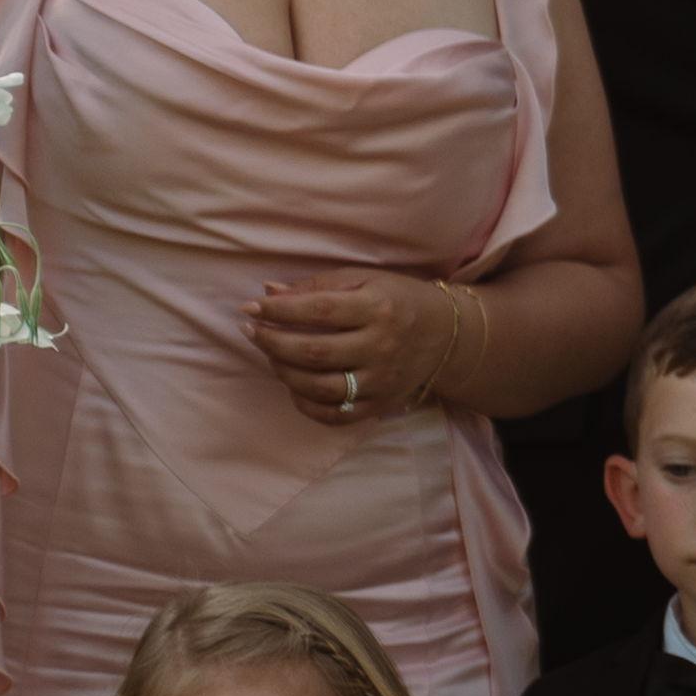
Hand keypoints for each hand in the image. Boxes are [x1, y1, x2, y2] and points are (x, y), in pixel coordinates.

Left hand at [244, 269, 470, 425]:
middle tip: (252, 332)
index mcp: (378, 308)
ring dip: (284, 372)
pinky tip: (294, 385)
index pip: (318, 310)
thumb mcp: (365, 280)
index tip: (250, 308)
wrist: (446, 334)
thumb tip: (268, 293)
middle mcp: (381, 347)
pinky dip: (306, 404)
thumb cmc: (397, 299)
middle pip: (314, 352)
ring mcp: (381, 381)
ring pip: (320, 387)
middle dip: (272, 342)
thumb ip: (318, 286)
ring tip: (271, 356)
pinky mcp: (381, 405)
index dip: (278, 311)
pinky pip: (335, 415)